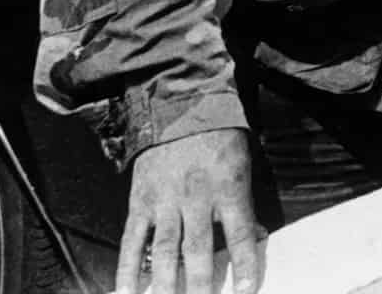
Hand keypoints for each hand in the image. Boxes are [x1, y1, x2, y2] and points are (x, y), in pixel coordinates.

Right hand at [119, 129, 263, 293]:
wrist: (179, 106)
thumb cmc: (219, 137)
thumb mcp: (243, 164)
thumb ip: (244, 203)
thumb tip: (254, 237)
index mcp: (227, 187)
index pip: (239, 233)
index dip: (244, 265)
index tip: (245, 292)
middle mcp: (196, 197)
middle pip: (198, 249)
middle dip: (200, 285)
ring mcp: (165, 200)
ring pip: (165, 250)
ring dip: (165, 285)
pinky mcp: (140, 201)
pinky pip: (132, 240)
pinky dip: (128, 268)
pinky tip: (127, 292)